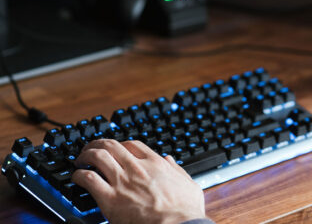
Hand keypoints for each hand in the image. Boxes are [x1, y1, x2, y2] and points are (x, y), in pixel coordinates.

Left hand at [72, 139, 206, 223]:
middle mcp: (136, 168)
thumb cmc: (184, 211)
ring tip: (80, 160)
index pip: (132, 145)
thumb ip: (178, 170)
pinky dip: (79, 175)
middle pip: (111, 145)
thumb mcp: (189, 184)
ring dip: (86, 155)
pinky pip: (88, 178)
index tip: (116, 149)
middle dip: (98, 144)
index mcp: (155, 164)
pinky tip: (77, 178)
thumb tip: (170, 160)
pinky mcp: (110, 198)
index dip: (121, 144)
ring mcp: (122, 181)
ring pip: (97, 156)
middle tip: (91, 149)